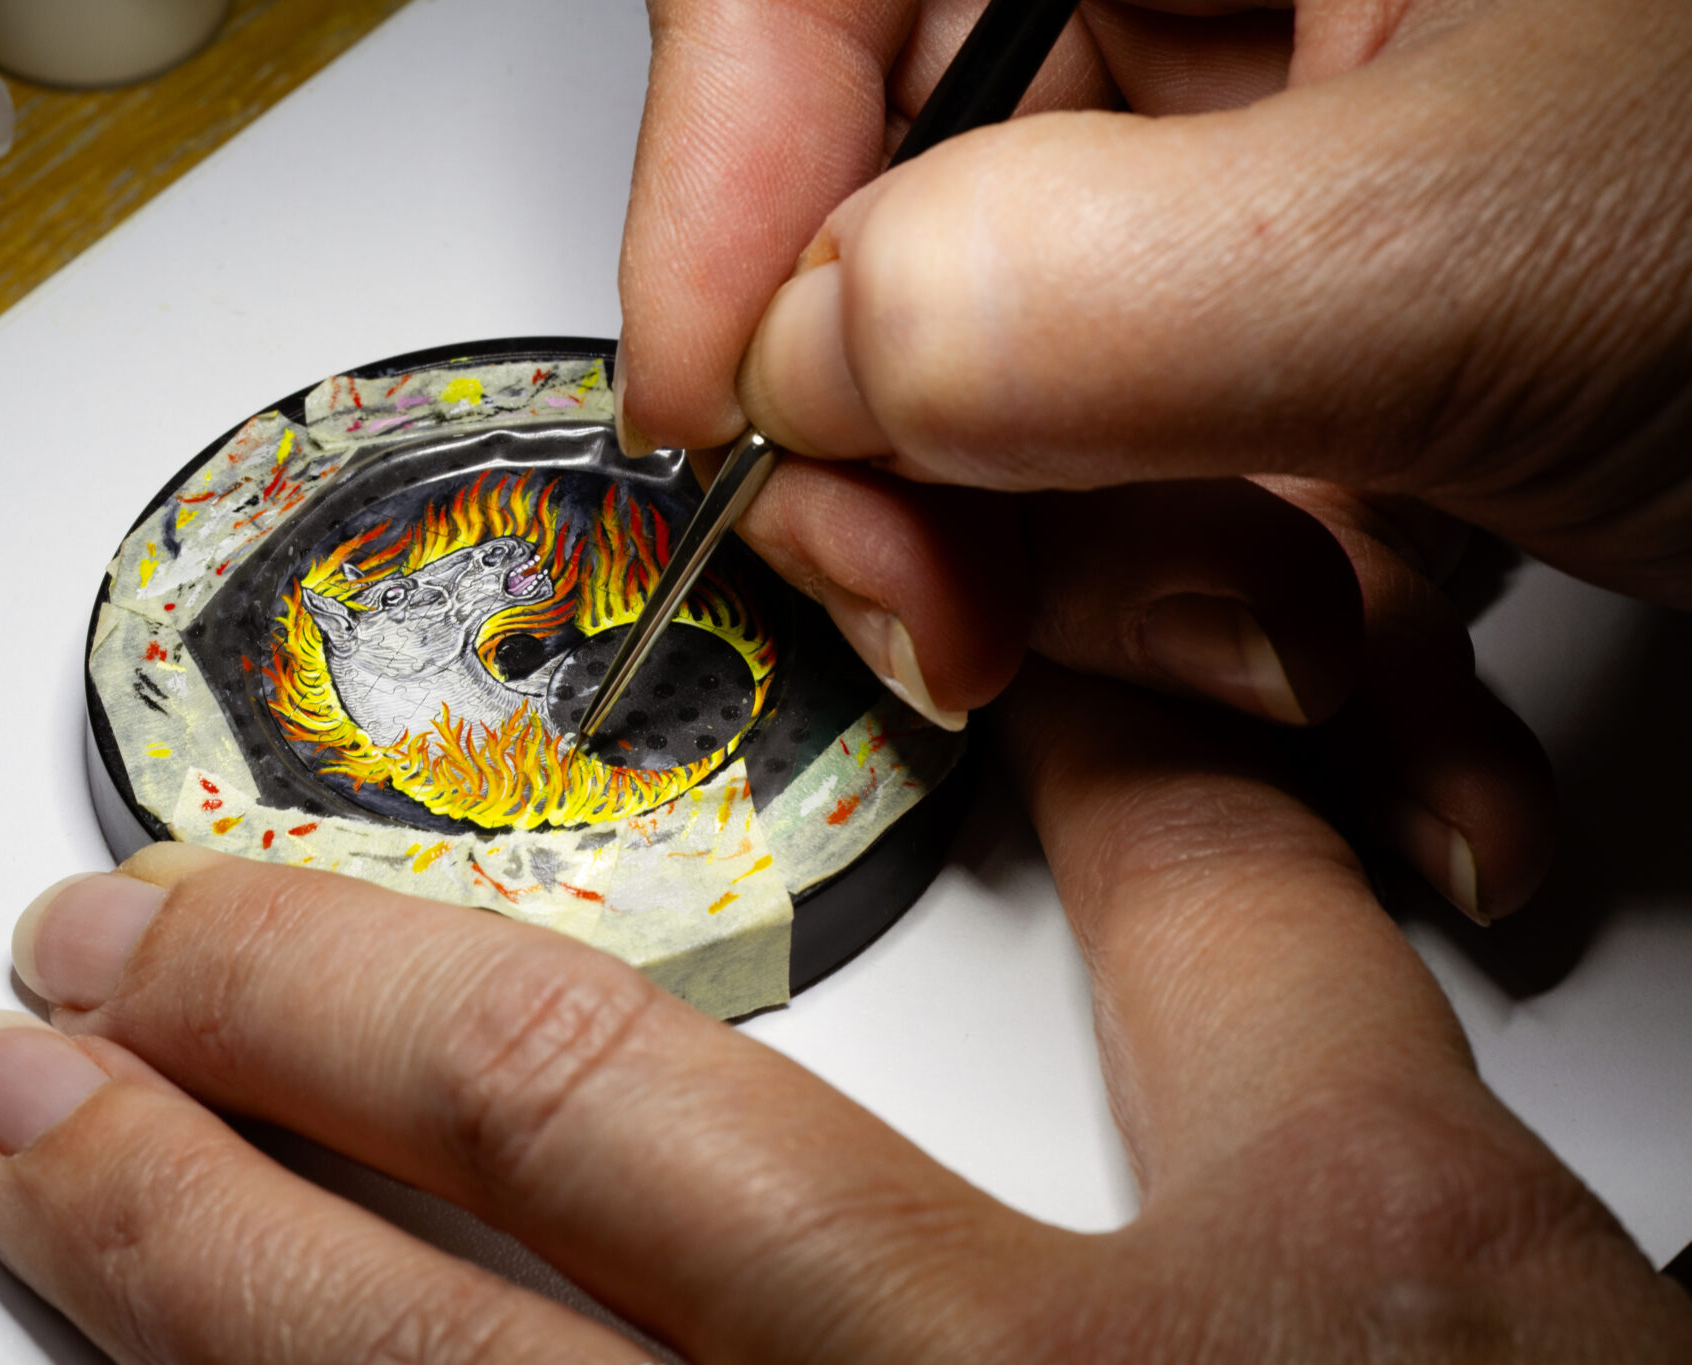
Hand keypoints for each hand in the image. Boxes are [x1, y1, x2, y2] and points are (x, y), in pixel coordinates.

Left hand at [0, 670, 1691, 1361]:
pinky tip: (188, 1363)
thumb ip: (1226, 916)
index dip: (350, 943)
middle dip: (211, 1076)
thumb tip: (1098, 689)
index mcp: (1042, 1336)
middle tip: (46, 979)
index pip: (604, 1069)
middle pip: (451, 1230)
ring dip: (164, 1277)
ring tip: (20, 1157)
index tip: (201, 866)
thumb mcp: (1414, 1193)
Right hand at [623, 0, 1691, 611]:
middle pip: (916, 225)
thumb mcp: (1503, 245)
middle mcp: (1252, 0)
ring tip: (1308, 679)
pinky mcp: (1354, 348)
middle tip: (976, 626)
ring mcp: (1298, 186)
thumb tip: (812, 363)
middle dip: (947, 474)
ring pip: (1054, 410)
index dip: (724, 180)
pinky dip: (1270, 644)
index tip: (714, 412)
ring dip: (1146, 608)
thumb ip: (1103, 294)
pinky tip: (1390, 723)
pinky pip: (1206, 492)